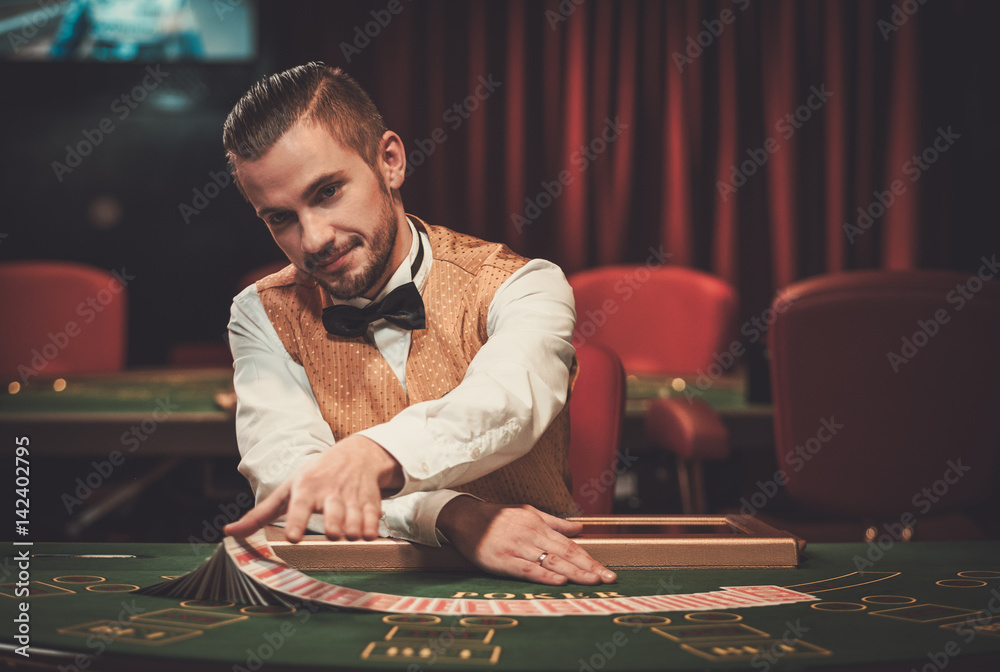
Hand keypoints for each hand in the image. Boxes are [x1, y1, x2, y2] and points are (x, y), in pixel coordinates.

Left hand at [224, 435, 402, 541]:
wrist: (357, 454)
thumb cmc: (315, 476)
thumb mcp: (287, 490)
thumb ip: (259, 515)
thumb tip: (228, 532)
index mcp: (305, 488)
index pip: (299, 506)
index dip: (297, 521)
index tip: (294, 538)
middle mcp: (329, 492)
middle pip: (333, 518)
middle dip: (334, 527)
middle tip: (332, 532)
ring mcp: (352, 497)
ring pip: (354, 523)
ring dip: (353, 532)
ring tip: (348, 533)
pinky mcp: (370, 501)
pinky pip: (373, 522)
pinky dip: (371, 530)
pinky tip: (366, 534)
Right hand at [437, 498, 616, 585]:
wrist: (464, 517)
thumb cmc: (497, 516)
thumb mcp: (528, 512)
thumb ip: (555, 522)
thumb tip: (580, 527)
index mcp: (538, 525)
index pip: (569, 545)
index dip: (588, 558)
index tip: (605, 571)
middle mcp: (531, 536)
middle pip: (565, 554)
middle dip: (588, 567)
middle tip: (608, 579)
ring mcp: (517, 548)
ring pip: (550, 561)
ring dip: (573, 573)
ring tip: (592, 582)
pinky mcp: (502, 560)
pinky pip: (527, 569)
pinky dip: (544, 575)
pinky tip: (559, 581)